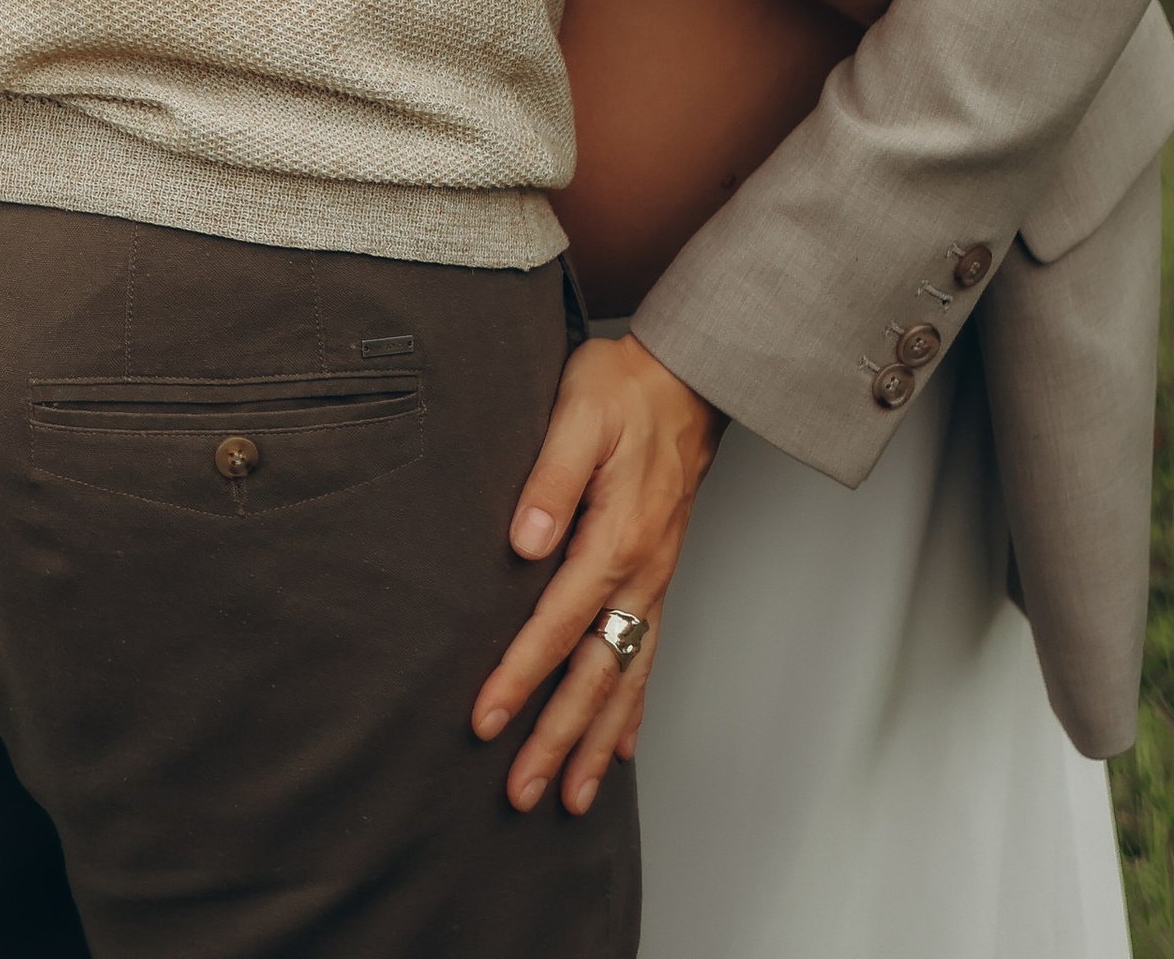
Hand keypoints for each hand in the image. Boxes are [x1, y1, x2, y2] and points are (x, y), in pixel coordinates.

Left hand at [472, 333, 721, 814]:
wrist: (689, 376)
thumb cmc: (626, 387)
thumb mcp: (579, 412)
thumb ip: (550, 479)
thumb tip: (521, 543)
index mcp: (617, 538)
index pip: (559, 624)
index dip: (520, 676)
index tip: (484, 720)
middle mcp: (642, 574)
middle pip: (597, 675)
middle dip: (558, 739)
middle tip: (520, 793)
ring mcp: (655, 581)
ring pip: (626, 680)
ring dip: (597, 743)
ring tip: (572, 798)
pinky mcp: (658, 578)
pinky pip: (648, 658)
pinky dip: (634, 710)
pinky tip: (623, 747)